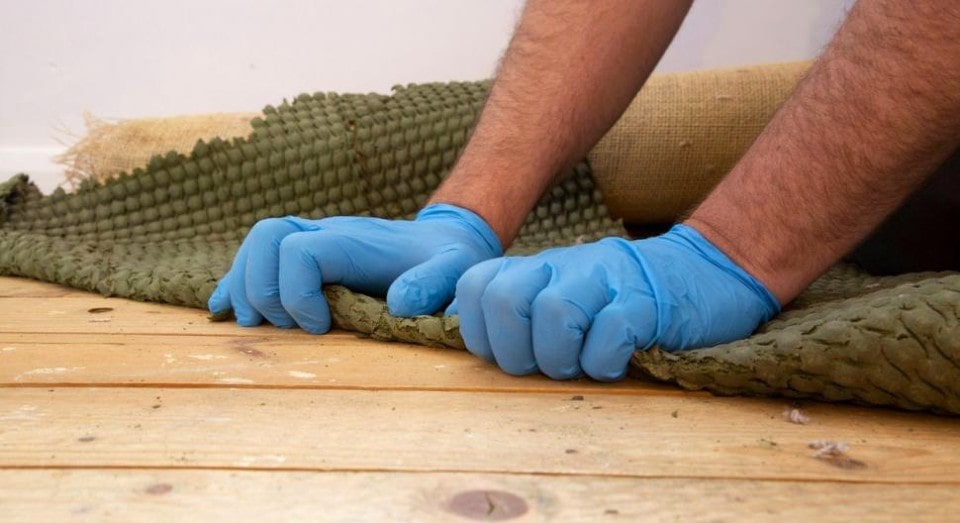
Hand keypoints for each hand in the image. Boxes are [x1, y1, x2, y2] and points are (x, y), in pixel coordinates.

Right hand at [209, 204, 501, 332]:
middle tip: (283, 329)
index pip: (299, 250)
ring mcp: (312, 238)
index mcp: (355, 240)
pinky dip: (238, 281)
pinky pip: (258, 255)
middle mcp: (327, 231)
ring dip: (244, 284)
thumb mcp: (456, 272)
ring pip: (256, 243)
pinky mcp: (304, 251)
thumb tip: (398, 305)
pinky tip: (226, 308)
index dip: (296, 293)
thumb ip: (433, 285)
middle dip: (261, 287)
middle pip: (266, 238)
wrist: (445, 239)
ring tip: (255, 324)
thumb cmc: (448, 262)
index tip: (320, 329)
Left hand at [453, 224, 780, 380]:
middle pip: (504, 298)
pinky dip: (605, 362)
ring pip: (553, 313)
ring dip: (561, 357)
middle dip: (514, 350)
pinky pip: (609, 333)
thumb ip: (519, 307)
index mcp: (539, 267)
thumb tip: (467, 328)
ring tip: (581, 365)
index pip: (475, 286)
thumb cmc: (624, 299)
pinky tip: (617, 363)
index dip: (480, 332)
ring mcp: (605, 279)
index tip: (509, 354)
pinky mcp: (646, 301)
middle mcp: (565, 266)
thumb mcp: (565, 293)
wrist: (705, 273)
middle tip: (545, 365)